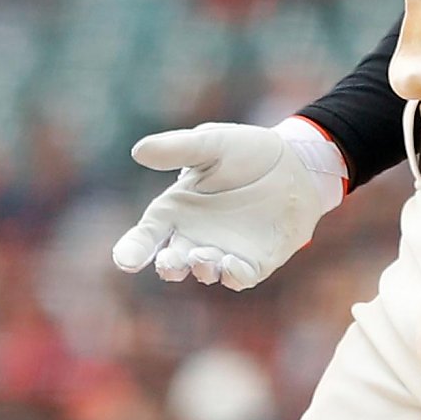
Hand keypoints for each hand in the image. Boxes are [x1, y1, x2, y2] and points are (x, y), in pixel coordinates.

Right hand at [112, 121, 342, 290]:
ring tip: (200, 257)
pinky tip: (230, 264)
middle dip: (168, 266)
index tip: (125, 260)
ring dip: (200, 268)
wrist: (295, 163)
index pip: (147, 235)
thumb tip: (139, 152)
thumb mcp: (211, 143)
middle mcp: (195, 236)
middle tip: (168, 263)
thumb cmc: (247, 151)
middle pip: (172, 262)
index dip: (133, 249)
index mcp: (177, 210)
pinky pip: (239, 277)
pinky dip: (233, 275)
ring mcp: (224, 251)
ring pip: (204, 271)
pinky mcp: (255, 261)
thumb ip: (178, 148)